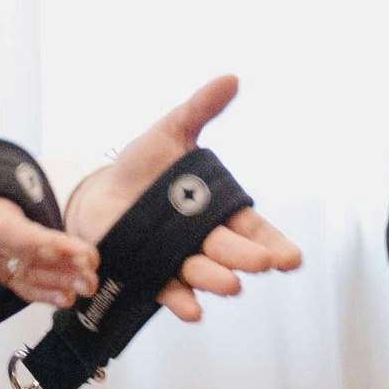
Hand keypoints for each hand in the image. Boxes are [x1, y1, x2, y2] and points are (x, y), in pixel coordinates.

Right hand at [0, 65, 97, 307]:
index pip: (10, 232)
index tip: (77, 249)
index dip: (43, 244)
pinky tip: (68, 298)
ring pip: (22, 276)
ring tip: (89, 286)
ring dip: (55, 284)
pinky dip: (41, 293)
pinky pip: (18, 282)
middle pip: (22, 260)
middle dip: (58, 267)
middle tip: (93, 270)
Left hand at [62, 75, 302, 320]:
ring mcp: (177, 259)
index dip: (273, 243)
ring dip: (217, 280)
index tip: (291, 257)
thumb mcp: (169, 132)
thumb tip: (230, 78)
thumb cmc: (142, 166)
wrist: (98, 192)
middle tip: (263, 263)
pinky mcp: (148, 273)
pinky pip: (168, 291)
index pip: (253, 230)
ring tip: (230, 285)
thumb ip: (199, 110)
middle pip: (231, 251)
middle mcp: (203, 240)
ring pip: (203, 273)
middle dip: (248, 258)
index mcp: (217, 211)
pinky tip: (193, 310)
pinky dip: (181, 301)